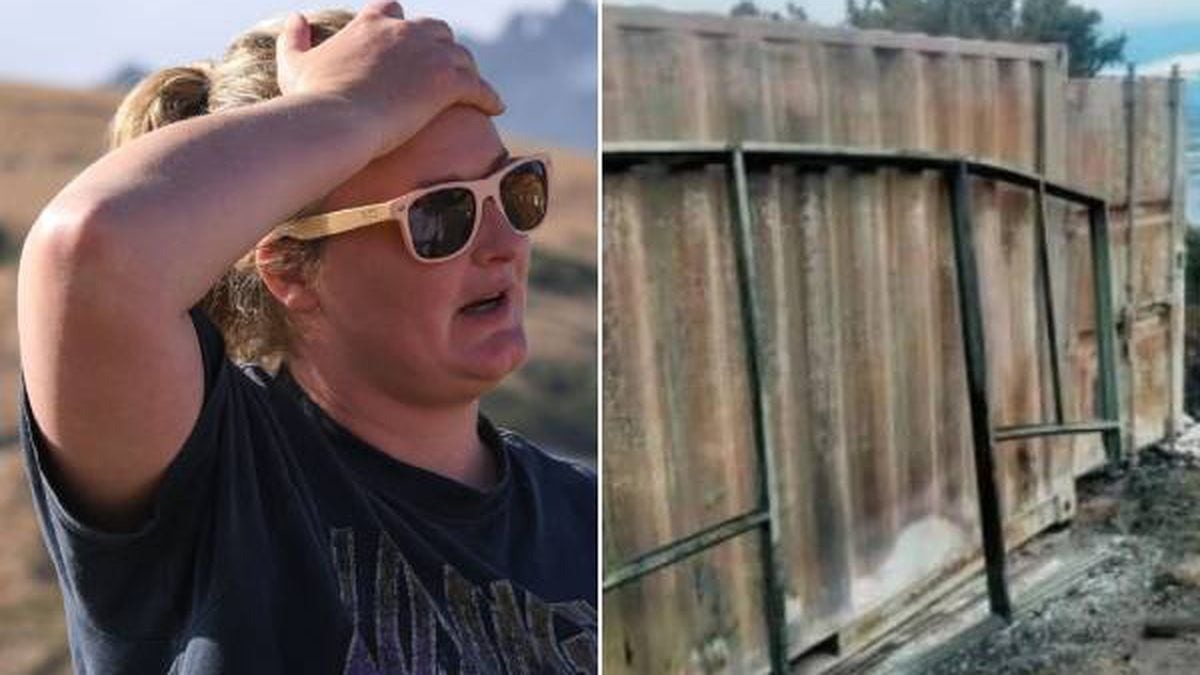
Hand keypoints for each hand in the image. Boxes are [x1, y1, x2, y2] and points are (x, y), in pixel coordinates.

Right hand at [275, 1, 504, 156]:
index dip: (402, 26)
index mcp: (371, 23)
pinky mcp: (448, 81)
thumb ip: (293, 38)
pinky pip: (479, 86)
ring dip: (467, 71)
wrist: (337, 120)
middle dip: (442, 48)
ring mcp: (429, 54)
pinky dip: (489, 96)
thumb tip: (296, 18)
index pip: (392, 9)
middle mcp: (403, 31)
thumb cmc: (314, 100)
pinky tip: (495, 109)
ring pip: (461, 55)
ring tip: (473, 90)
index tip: (407, 44)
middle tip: (445, 70)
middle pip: (436, 30)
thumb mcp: (294, 64)